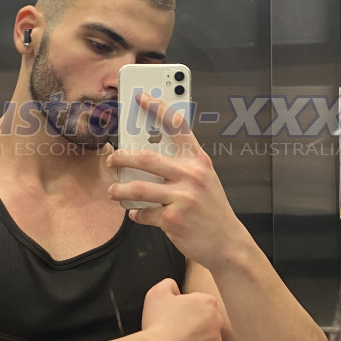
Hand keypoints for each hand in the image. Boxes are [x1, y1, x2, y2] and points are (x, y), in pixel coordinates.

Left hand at [106, 94, 247, 268]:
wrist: (227, 243)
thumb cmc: (212, 209)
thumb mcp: (205, 180)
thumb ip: (182, 166)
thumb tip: (148, 157)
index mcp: (198, 160)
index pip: (177, 126)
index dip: (158, 108)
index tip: (141, 97)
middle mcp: (191, 175)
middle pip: (146, 157)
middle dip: (121, 157)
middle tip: (112, 159)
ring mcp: (182, 197)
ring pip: (137, 188)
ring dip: (119, 190)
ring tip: (113, 191)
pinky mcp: (173, 218)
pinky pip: (144, 213)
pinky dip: (136, 214)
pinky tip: (136, 214)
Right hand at [140, 278, 222, 340]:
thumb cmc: (158, 325)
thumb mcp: (157, 292)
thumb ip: (169, 284)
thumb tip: (174, 287)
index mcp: (208, 303)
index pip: (199, 302)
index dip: (185, 307)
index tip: (175, 314)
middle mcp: (217, 323)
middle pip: (205, 320)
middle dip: (192, 323)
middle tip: (174, 328)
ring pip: (205, 339)